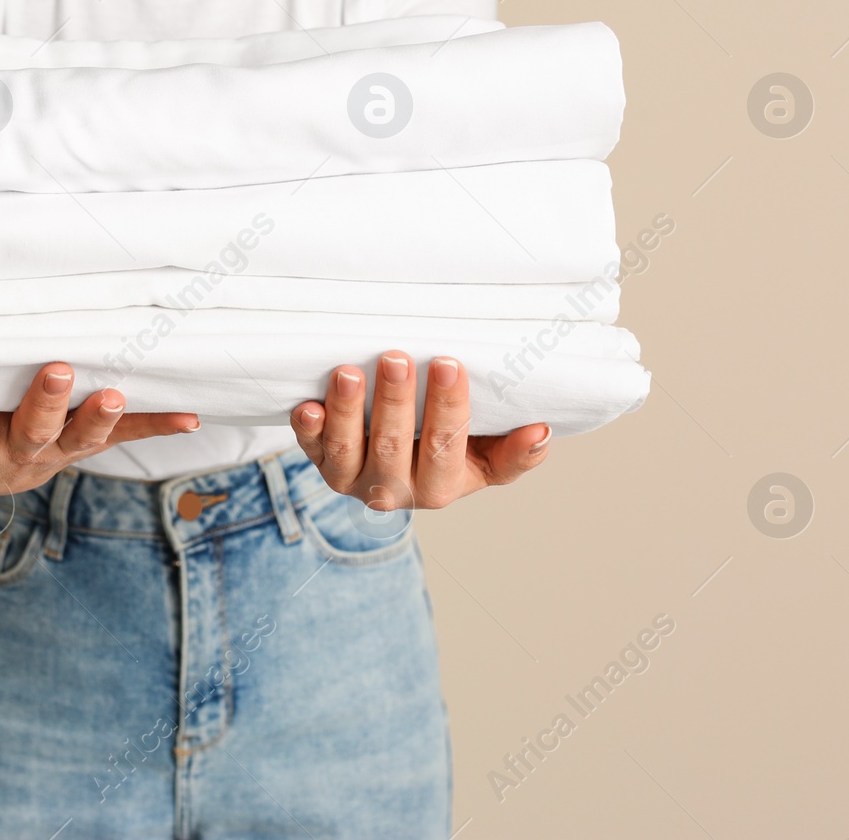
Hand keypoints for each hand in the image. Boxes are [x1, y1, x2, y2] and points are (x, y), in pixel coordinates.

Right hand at [0, 362, 199, 494]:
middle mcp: (20, 454)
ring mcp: (61, 450)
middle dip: (46, 402)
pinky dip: (158, 426)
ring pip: (82, 437)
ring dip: (100, 416)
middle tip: (60, 369)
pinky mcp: (93, 442)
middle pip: (33, 431)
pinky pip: (129, 436)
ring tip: (113, 390)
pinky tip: (190, 416)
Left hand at [289, 351, 550, 510]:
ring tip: (349, 374)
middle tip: (396, 358)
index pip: (446, 449)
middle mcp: (393, 489)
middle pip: (393, 447)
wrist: (397, 465)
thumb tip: (542, 431)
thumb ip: (515, 454)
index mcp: (439, 487)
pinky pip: (309, 450)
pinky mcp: (320, 462)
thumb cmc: (448, 452)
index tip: (448, 364)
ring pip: (346, 450)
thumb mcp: (486, 459)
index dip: (447, 409)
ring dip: (347, 412)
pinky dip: (306, 430)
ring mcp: (351, 478)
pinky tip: (306, 406)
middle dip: (395, 402)